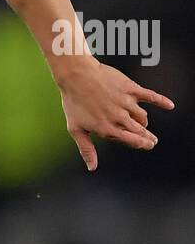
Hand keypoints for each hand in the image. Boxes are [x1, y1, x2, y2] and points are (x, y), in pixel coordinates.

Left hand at [57, 56, 174, 170]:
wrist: (77, 76)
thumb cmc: (74, 103)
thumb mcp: (76, 129)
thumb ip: (86, 149)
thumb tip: (92, 167)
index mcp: (108, 129)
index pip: (131, 141)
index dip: (142, 144)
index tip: (148, 145)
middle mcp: (119, 118)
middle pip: (140, 131)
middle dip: (148, 137)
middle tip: (152, 140)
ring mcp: (126, 103)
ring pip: (143, 116)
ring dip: (144, 122)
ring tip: (143, 124)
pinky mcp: (130, 89)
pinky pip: (150, 96)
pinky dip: (161, 101)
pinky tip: (169, 106)